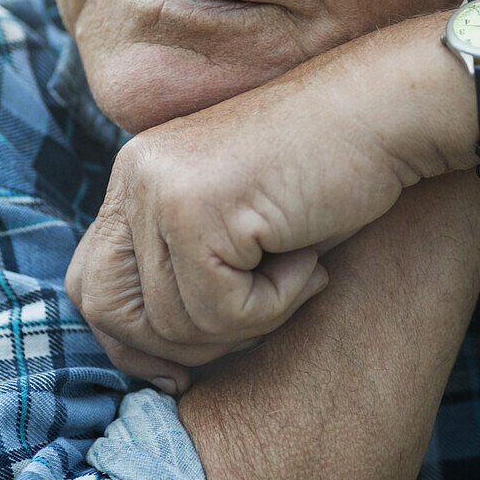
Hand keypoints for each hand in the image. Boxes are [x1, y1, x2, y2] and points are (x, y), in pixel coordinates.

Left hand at [65, 47, 418, 391]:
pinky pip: (220, 310)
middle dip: (180, 345)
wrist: (387, 109)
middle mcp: (137, 176)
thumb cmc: (332, 174)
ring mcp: (162, 188)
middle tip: (255, 316)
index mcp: (139, 176)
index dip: (134, 340)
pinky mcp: (199, 206)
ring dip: (248, 322)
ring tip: (297, 268)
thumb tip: (155, 370)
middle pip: (107, 310)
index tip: (189, 366)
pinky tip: (309, 257)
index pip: (92, 285)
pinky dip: (276, 305)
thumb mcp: (243, 227)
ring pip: (173, 323)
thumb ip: (188, 273)